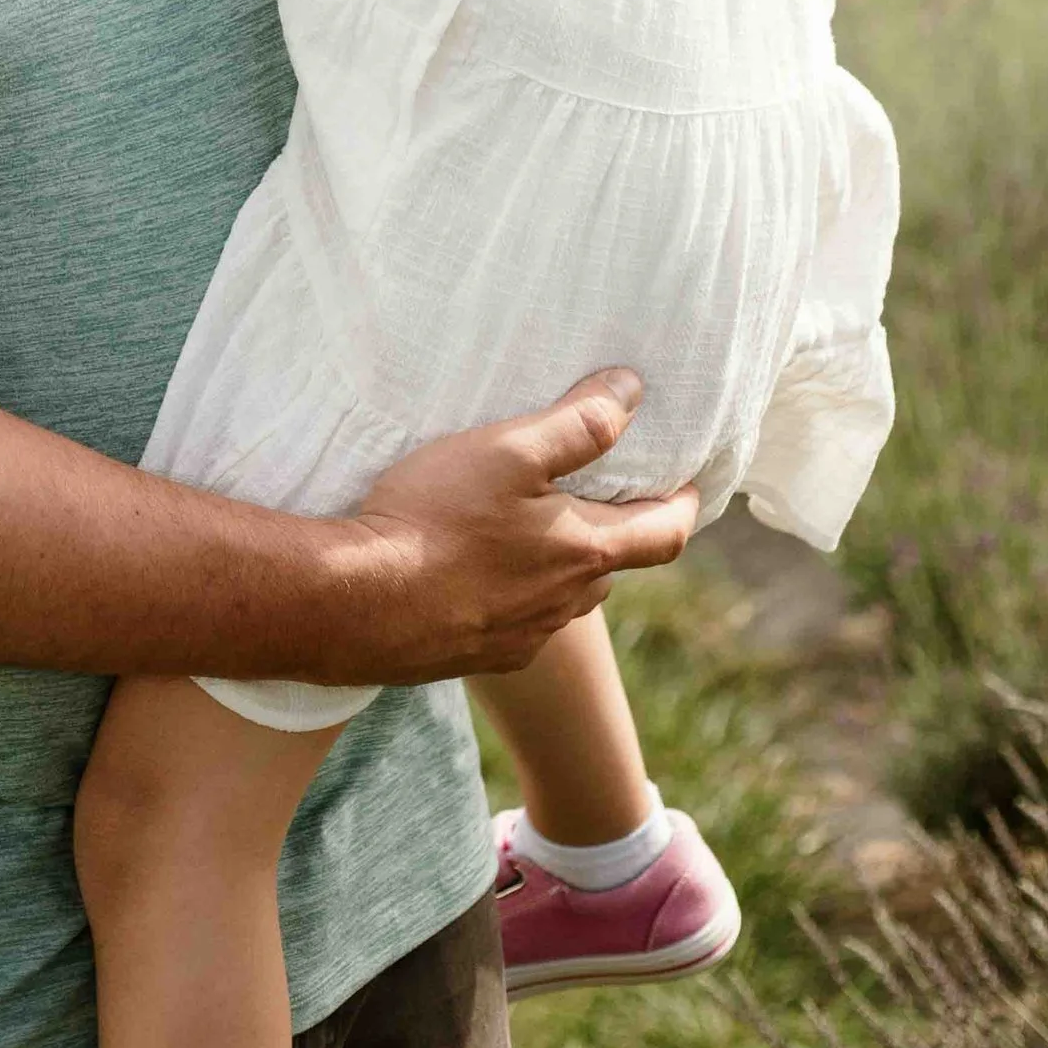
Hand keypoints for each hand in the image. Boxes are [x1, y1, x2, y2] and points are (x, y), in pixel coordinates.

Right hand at [323, 368, 696, 682]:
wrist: (358, 607)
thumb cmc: (435, 519)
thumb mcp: (508, 451)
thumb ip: (577, 425)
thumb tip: (633, 392)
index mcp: (583, 554)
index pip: (662, 536)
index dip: (683, 506)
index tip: (690, 486)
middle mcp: (564, 605)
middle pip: (611, 565)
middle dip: (615, 529)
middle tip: (601, 490)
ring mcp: (522, 638)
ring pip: (564, 595)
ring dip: (563, 562)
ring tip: (534, 524)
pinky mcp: (480, 656)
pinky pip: (519, 620)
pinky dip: (517, 590)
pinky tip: (480, 569)